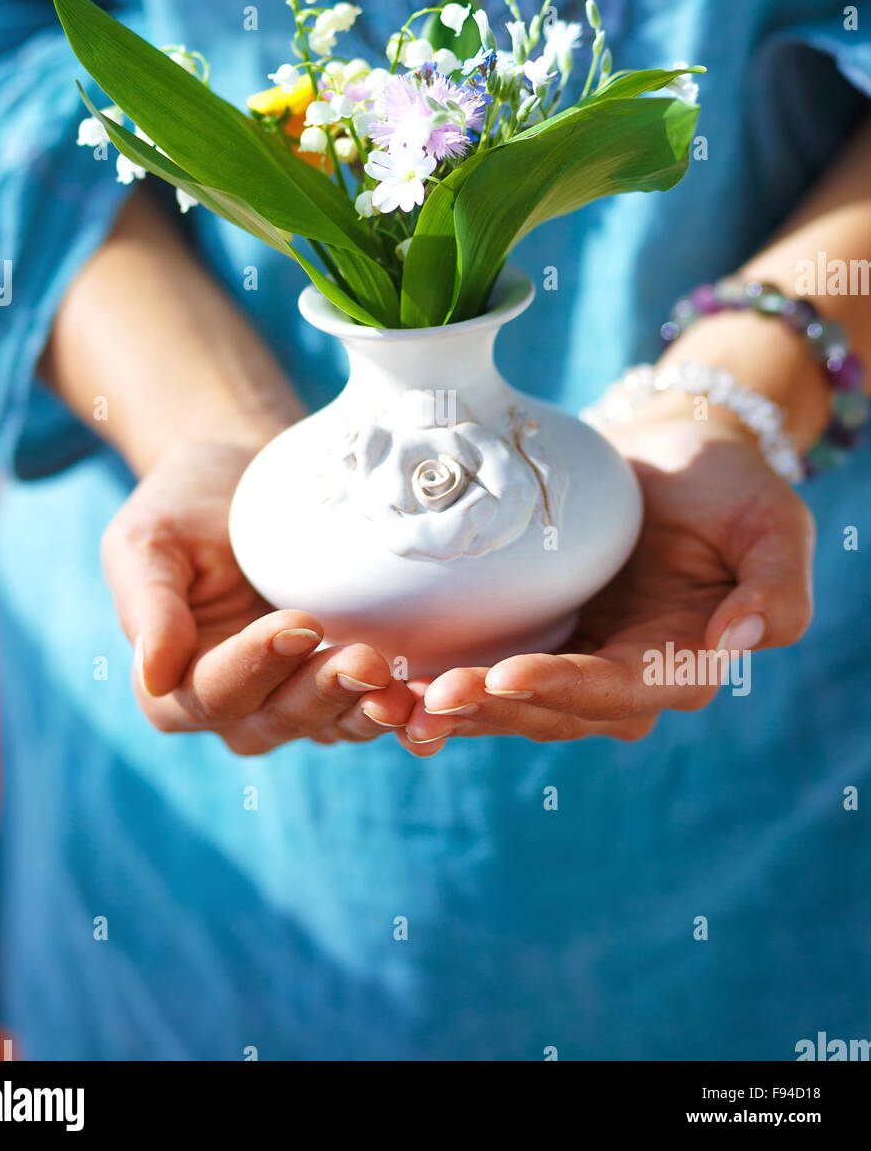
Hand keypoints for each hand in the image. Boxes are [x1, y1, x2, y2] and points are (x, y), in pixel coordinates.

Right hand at [102, 440, 416, 753]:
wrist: (246, 473)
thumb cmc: (186, 503)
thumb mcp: (147, 541)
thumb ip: (148, 607)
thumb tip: (152, 675)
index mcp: (171, 685)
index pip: (211, 693)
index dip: (254, 666)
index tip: (299, 624)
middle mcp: (233, 707)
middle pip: (276, 720)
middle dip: (323, 692)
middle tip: (367, 659)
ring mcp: (292, 702)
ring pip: (329, 725)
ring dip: (367, 711)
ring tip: (402, 686)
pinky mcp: (343, 686)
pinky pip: (369, 711)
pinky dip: (400, 710)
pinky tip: (431, 696)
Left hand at [401, 409, 814, 746]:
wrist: (673, 453)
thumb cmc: (728, 484)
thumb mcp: (774, 523)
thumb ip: (775, 587)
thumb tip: (739, 641)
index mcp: (682, 663)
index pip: (618, 689)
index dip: (561, 687)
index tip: (504, 675)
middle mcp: (625, 679)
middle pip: (552, 711)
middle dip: (489, 707)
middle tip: (424, 697)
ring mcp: (577, 665)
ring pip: (512, 706)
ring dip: (454, 711)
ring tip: (393, 704)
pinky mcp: (539, 643)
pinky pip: (489, 677)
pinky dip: (445, 687)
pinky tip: (390, 688)